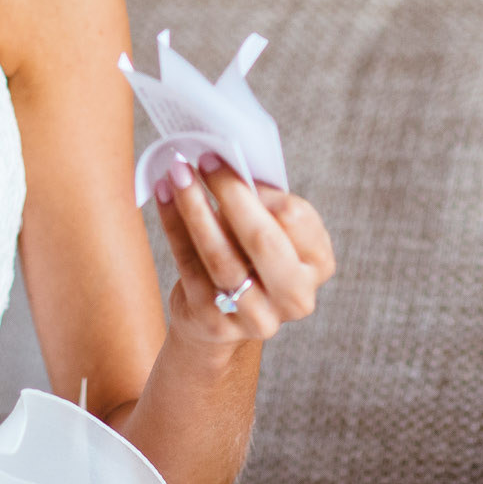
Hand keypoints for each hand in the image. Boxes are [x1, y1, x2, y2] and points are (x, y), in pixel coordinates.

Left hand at [155, 155, 335, 344]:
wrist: (224, 317)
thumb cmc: (249, 257)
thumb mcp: (269, 229)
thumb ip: (261, 202)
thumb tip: (228, 163)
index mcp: (318, 264)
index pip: (296, 218)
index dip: (263, 189)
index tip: (233, 161)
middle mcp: (295, 297)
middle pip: (262, 241)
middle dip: (230, 195)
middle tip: (204, 162)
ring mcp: (257, 316)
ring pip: (221, 256)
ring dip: (195, 208)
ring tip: (177, 175)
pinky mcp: (214, 322)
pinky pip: (190, 266)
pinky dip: (174, 225)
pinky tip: (165, 197)